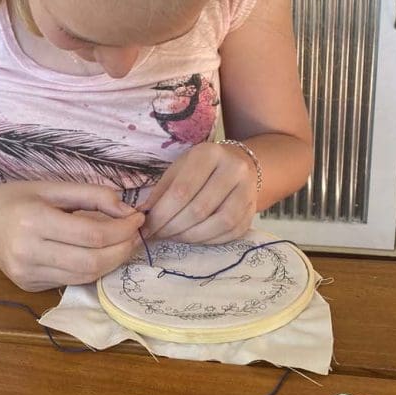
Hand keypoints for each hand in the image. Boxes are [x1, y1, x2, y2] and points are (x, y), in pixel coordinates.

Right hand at [0, 181, 144, 290]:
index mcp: (34, 221)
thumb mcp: (52, 187)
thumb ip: (92, 195)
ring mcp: (27, 274)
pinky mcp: (29, 286)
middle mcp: (28, 252)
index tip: (137, 219)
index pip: (92, 234)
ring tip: (122, 244)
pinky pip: (71, 281)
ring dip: (111, 262)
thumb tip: (127, 210)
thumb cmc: (16, 198)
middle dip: (122, 250)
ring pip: (84, 277)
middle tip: (135, 235)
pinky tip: (98, 254)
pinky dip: (91, 269)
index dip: (122, 229)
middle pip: (92, 262)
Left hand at [141, 143, 256, 243]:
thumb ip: (161, 191)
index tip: (147, 227)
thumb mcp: (178, 169)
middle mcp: (233, 169)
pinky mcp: (253, 210)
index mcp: (209, 154)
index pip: (182, 190)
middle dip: (173, 228)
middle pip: (199, 209)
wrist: (240, 164)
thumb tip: (142, 216)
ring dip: (191, 237)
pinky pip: (230, 233)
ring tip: (174, 237)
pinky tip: (193, 237)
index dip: (162, 214)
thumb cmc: (201, 167)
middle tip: (158, 235)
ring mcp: (248, 190)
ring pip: (218, 223)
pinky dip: (208, 240)